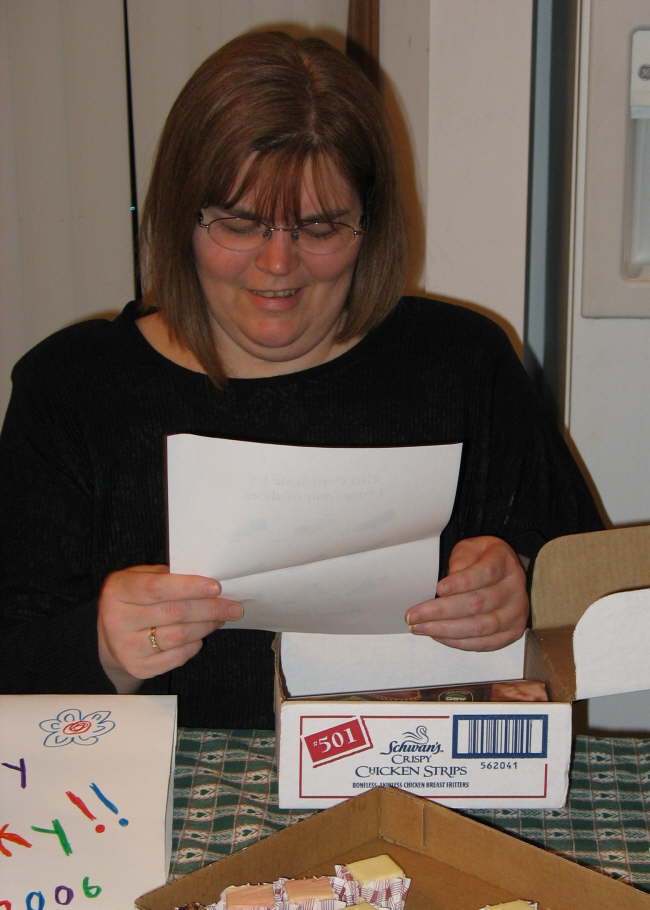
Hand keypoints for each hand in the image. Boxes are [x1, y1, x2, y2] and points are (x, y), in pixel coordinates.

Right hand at [97, 565, 242, 691]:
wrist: (108, 637)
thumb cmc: (134, 600)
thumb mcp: (141, 578)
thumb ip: (167, 576)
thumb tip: (207, 581)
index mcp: (119, 591)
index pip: (157, 588)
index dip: (189, 587)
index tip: (216, 587)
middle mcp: (118, 620)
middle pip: (174, 613)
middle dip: (209, 609)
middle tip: (233, 607)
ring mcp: (127, 647)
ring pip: (179, 636)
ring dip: (206, 627)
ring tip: (221, 618)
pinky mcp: (138, 667)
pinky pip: (176, 657)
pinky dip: (194, 645)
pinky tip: (201, 636)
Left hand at [405, 536, 528, 650]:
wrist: (502, 573)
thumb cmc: (480, 560)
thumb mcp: (469, 549)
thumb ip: (459, 561)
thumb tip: (445, 588)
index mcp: (504, 561)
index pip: (486, 572)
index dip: (461, 582)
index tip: (438, 588)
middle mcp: (515, 588)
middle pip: (478, 603)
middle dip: (441, 611)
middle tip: (414, 615)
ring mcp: (516, 613)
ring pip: (481, 627)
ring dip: (446, 630)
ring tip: (420, 628)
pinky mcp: (511, 632)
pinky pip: (485, 643)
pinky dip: (459, 642)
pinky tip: (438, 636)